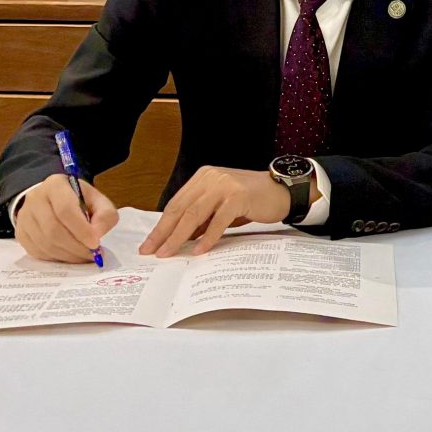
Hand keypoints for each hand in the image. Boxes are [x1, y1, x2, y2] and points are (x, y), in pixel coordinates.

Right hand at [14, 174, 118, 264]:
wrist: (52, 200)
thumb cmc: (77, 200)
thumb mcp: (97, 200)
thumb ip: (105, 214)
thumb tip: (97, 234)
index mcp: (55, 185)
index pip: (65, 210)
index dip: (81, 230)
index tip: (95, 244)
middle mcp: (35, 198)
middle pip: (53, 229)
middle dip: (76, 247)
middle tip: (92, 255)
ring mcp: (24, 217)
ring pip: (45, 243)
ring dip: (68, 255)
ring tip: (83, 257)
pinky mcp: (21, 233)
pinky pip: (37, 252)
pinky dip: (56, 258)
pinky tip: (69, 256)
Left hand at [140, 167, 311, 257]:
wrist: (282, 191)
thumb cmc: (251, 200)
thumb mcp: (221, 206)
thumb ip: (201, 218)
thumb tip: (177, 239)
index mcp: (203, 177)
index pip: (176, 204)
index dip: (161, 225)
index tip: (149, 244)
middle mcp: (211, 177)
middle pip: (181, 209)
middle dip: (164, 233)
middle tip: (152, 252)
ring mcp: (224, 185)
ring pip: (194, 214)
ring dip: (179, 237)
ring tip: (169, 253)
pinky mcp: (238, 196)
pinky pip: (218, 221)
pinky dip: (207, 238)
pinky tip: (199, 251)